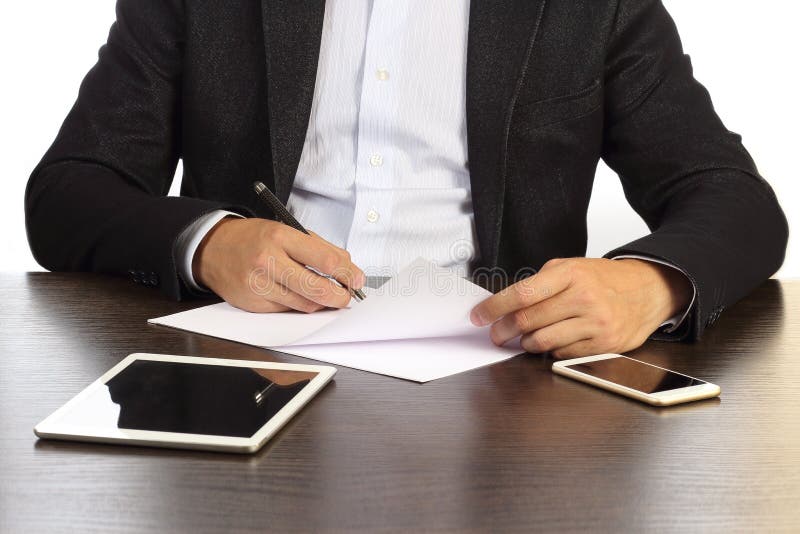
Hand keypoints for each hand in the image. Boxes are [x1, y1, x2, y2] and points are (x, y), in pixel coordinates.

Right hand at [193, 217, 365, 312]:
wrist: (214, 250)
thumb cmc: (254, 239)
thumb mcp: (287, 231)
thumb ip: (320, 248)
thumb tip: (348, 268)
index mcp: (280, 237)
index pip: (325, 259)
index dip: (347, 273)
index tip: (357, 278)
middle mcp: (268, 261)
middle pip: (317, 288)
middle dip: (340, 296)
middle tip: (348, 295)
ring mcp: (259, 285)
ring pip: (305, 304)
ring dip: (322, 303)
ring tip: (328, 294)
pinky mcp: (254, 304)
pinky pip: (288, 310)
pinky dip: (301, 305)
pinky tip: (301, 295)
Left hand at [470, 258, 691, 357]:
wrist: (647, 290)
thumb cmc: (603, 280)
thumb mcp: (571, 269)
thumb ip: (540, 285)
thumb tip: (504, 306)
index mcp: (569, 274)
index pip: (522, 293)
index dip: (495, 307)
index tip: (479, 315)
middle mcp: (583, 297)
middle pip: (528, 321)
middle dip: (503, 330)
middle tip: (495, 334)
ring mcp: (595, 322)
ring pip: (542, 341)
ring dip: (526, 343)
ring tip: (526, 337)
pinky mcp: (604, 344)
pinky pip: (562, 354)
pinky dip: (552, 350)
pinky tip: (555, 340)